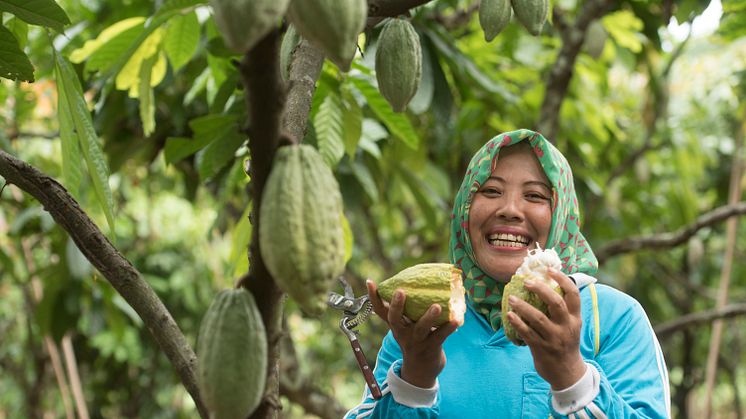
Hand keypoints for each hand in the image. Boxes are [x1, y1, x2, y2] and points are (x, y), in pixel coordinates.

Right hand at [367, 279, 458, 387]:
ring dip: (428, 317)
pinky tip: (457, 319)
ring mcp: (417, 341)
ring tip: (436, 306)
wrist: (421, 370)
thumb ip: (406, 309)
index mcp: (395, 325)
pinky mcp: (431, 347)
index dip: (373, 297)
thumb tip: (413, 278)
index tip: (369, 281)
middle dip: (397, 306)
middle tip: (400, 292)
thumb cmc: (414, 338)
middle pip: (395, 319)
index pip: (380, 310)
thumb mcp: (405, 326)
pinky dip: (449, 328)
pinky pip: (440, 336)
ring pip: (421, 329)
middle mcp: (402, 332)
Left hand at [505, 268, 586, 389]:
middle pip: (555, 303)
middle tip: (527, 281)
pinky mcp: (542, 348)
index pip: (573, 294)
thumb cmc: (565, 344)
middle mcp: (567, 327)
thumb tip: (544, 286)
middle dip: (541, 289)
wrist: (567, 373)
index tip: (550, 269)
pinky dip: (517, 323)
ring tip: (512, 298)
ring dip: (523, 306)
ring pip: (538, 318)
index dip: (562, 279)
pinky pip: (527, 333)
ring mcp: (554, 338)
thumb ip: (562, 310)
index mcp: (575, 318)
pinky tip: (509, 315)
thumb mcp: (571, 326)